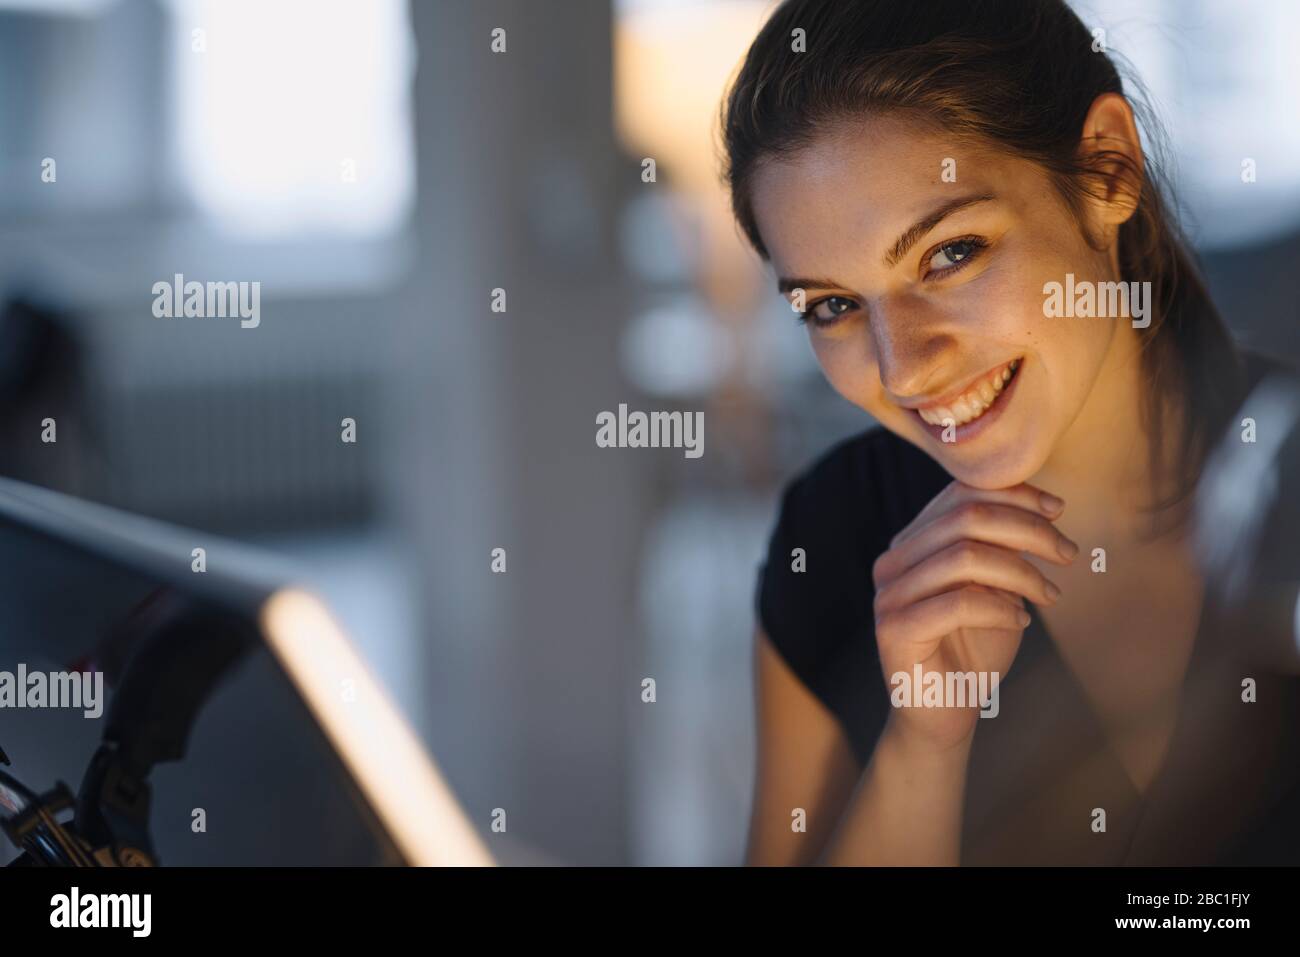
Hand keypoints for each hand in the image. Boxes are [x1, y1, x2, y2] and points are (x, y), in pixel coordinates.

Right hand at [871, 481, 1078, 752]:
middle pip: (965, 518)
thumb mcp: (996, 589)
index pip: (959, 494)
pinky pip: (957, 603)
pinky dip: (999, 607)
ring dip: (1021, 572)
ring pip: (963, 556)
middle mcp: (893, 561)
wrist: (944, 716)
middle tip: (1067, 554)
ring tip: (1049, 594)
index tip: (1059, 510)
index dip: (1013, 494)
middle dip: (1028, 530)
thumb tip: (1044, 508)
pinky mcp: (894, 629)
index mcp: (912, 543)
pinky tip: (1022, 619)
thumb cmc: (973, 651)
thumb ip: (1004, 549)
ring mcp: (888, 594)